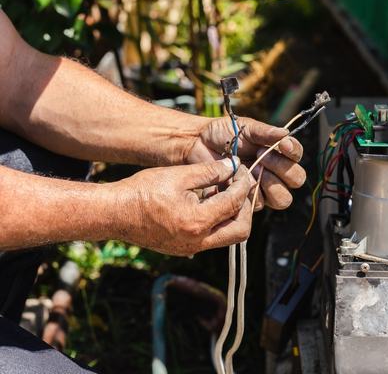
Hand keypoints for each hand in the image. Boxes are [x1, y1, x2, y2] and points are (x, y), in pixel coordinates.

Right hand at [113, 159, 252, 255]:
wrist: (114, 213)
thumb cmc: (142, 191)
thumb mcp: (178, 175)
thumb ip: (210, 171)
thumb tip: (233, 166)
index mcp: (197, 221)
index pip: (234, 203)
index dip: (243, 184)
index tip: (243, 171)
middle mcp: (198, 241)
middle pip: (241, 230)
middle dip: (245, 207)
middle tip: (240, 187)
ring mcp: (191, 248)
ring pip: (228, 236)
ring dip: (233, 215)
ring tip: (225, 192)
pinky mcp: (185, 249)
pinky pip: (213, 238)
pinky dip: (219, 221)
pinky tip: (211, 202)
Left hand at [186, 117, 305, 209]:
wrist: (199, 145)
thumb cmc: (224, 134)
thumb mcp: (247, 128)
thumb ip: (266, 132)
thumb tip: (286, 134)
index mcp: (278, 153)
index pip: (297, 157)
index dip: (294, 152)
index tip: (283, 144)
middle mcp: (275, 172)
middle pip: (296, 180)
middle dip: (282, 169)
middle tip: (262, 156)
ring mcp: (262, 188)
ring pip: (283, 198)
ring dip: (270, 184)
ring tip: (253, 169)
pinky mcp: (248, 201)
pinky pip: (259, 204)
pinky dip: (250, 192)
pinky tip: (238, 179)